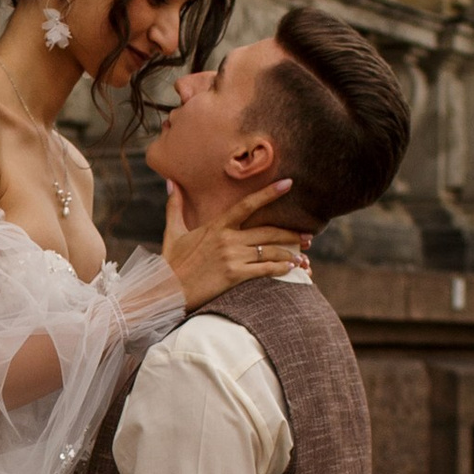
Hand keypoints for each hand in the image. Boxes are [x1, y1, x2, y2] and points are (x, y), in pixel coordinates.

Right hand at [162, 178, 301, 309]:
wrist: (165, 290)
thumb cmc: (170, 263)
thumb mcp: (172, 232)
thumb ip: (175, 206)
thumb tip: (170, 182)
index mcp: (216, 225)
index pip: (247, 204)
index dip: (269, 193)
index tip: (289, 184)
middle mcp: (227, 239)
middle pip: (267, 230)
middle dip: (291, 233)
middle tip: (308, 235)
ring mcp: (232, 257)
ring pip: (270, 250)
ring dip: (290, 253)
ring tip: (304, 257)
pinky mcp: (234, 276)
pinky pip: (264, 270)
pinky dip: (281, 268)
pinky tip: (292, 269)